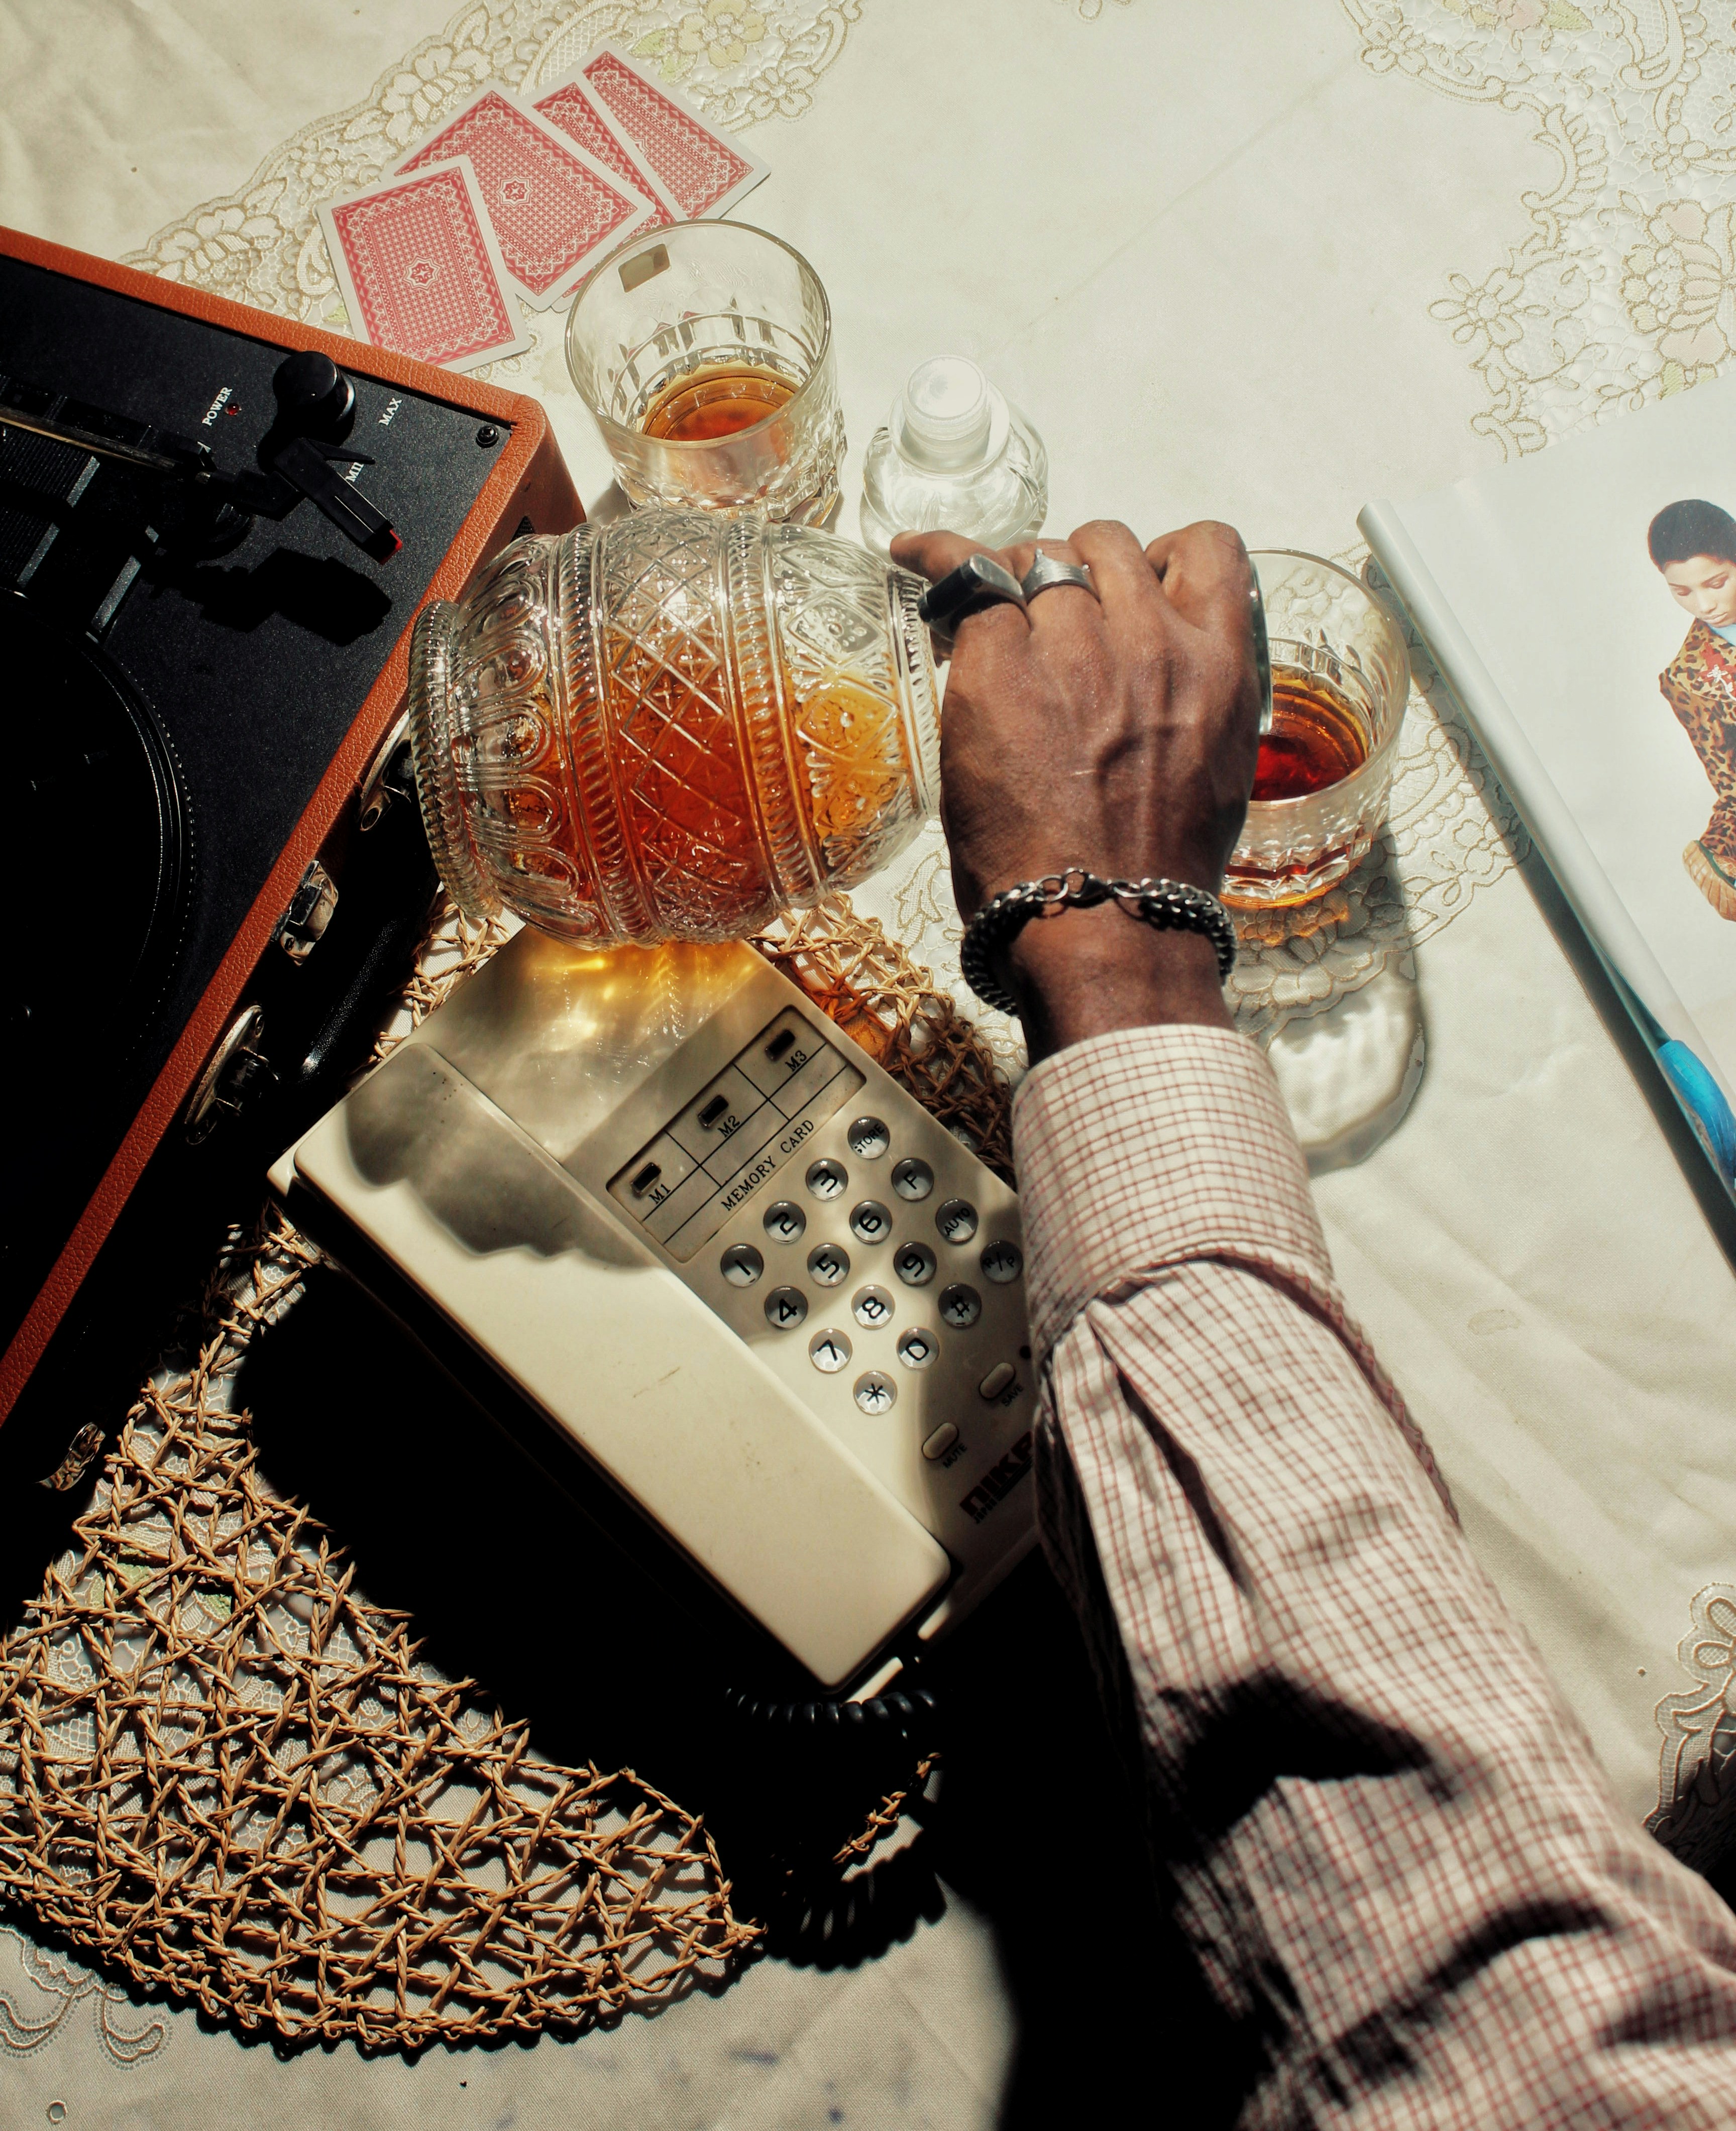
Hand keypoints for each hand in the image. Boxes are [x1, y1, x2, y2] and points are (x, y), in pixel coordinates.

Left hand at [890, 519, 1261, 1061]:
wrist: (1106, 925)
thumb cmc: (1152, 882)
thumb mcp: (1209, 780)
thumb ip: (1187, 717)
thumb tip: (1149, 705)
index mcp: (1220, 670)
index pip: (1208, 552)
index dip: (1161, 554)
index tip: (1131, 577)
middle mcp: (1154, 641)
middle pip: (1107, 547)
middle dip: (1074, 570)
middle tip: (1040, 615)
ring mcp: (1078, 648)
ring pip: (1040, 556)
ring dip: (1013, 572)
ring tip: (981, 601)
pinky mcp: (1001, 666)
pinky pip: (966, 574)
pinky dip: (935, 555)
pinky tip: (908, 557)